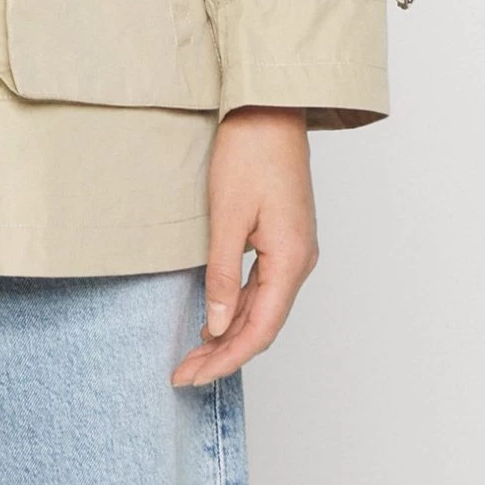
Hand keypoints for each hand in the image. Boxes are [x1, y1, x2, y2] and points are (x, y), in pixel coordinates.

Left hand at [170, 105, 317, 388]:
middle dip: (224, 354)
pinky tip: (215, 318)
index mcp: (291, 261)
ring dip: (230, 334)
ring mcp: (295, 251)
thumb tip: (219, 325)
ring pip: (263, 308)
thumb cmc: (250, 152)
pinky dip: (238, 308)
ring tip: (194, 354)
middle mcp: (300, 262)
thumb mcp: (227, 215)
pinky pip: (264, 287)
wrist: (270, 108)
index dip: (226, 360)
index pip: (259, 330)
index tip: (191, 376)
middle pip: (263, 325)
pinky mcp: (285, 238)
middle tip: (184, 374)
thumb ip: (223, 274)